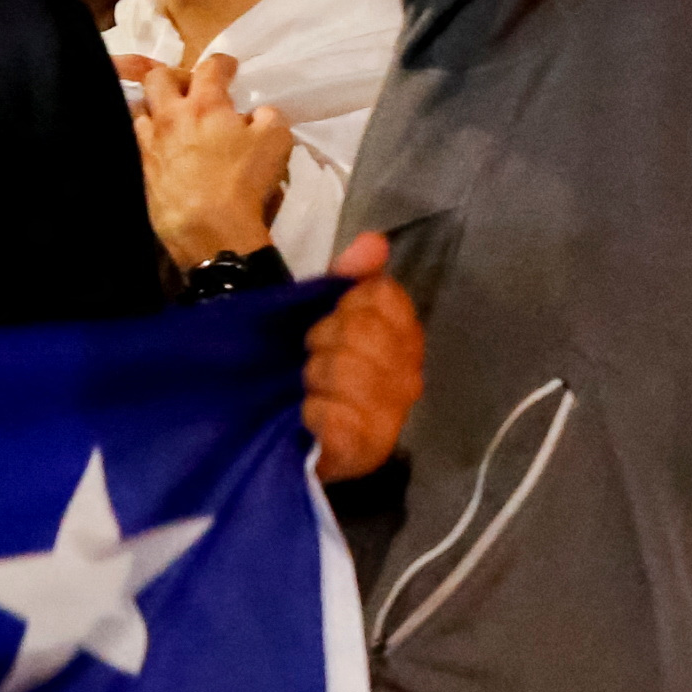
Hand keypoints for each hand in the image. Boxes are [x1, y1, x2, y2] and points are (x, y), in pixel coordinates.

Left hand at [136, 52, 295, 268]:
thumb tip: (258, 112)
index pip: (210, 68)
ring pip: (139, 109)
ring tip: (170, 119)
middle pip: (158, 78)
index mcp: (205, 104)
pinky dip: (147, 140)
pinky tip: (160, 150)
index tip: (230, 67)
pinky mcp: (140, 171)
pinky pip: (136, 145)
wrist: (210, 231)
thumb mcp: (277, 142)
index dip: (223, 63)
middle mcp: (171, 117)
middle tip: (191, 89)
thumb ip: (269, 117)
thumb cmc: (244, 182)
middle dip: (175, 75)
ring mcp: (149, 144)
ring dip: (154, 108)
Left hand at [302, 231, 423, 481]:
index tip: (329, 322)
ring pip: (349, 371)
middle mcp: (409, 376)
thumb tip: (375, 241)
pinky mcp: (368, 451)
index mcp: (404, 338)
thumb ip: (347, 278)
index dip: (347, 303)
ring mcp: (393, 417)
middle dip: (324, 339)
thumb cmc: (308, 371)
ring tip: (309, 390)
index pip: (384, 295)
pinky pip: (339, 417)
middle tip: (311, 359)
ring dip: (315, 377)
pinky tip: (309, 417)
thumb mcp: (320, 316)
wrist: (282, 439)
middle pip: (364, 329)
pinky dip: (315, 413)